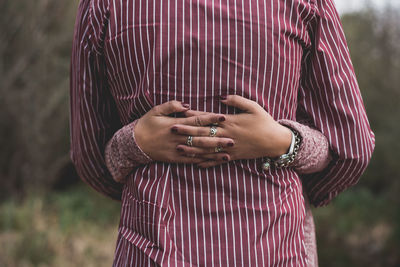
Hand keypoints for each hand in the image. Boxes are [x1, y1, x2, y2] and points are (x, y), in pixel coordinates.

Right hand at [134, 100, 234, 163]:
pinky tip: (213, 162)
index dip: (211, 119)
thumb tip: (186, 105)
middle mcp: (179, 137)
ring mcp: (177, 149)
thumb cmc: (146, 124)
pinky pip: (191, 160)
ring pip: (199, 151)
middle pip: (202, 137)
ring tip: (228, 153)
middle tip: (233, 139)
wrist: (134, 144)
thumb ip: (171, 106)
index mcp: (176, 124)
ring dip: (214, 152)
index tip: (223, 117)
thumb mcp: (155, 111)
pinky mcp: (175, 159)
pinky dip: (203, 161)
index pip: (197, 120)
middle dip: (218, 138)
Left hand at [170, 95, 291, 167]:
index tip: (180, 114)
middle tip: (171, 130)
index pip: (207, 119)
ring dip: (192, 149)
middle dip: (186, 132)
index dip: (193, 116)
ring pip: (206, 150)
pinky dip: (206, 163)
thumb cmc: (264, 122)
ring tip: (178, 148)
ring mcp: (229, 148)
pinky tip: (195, 164)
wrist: (275, 141)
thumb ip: (237, 100)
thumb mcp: (253, 106)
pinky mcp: (233, 157)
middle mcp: (226, 136)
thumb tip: (222, 97)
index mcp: (230, 122)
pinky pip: (217, 161)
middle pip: (203, 134)